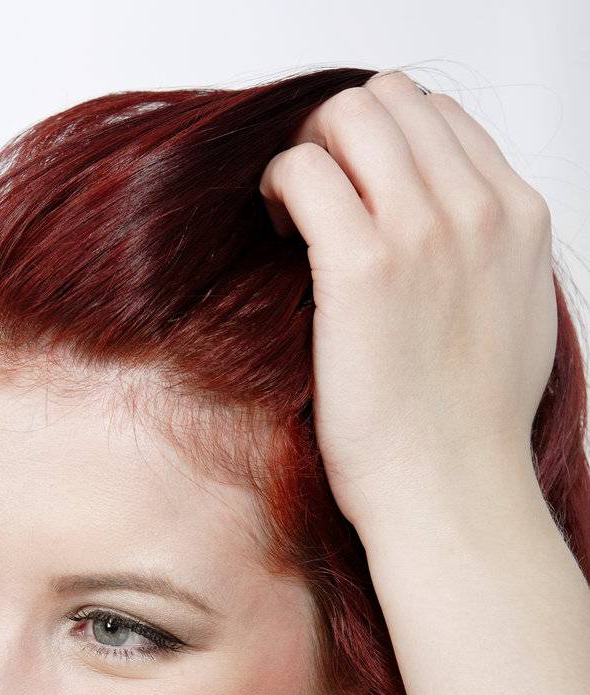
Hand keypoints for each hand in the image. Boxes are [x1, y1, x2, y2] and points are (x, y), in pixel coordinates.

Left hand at [258, 71, 557, 534]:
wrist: (451, 494)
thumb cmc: (466, 434)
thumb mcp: (512, 323)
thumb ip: (489, 261)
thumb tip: (447, 240)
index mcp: (519, 218)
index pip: (442, 118)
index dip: (384, 144)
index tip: (355, 192)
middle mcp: (477, 210)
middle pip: (392, 100)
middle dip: (339, 134)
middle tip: (313, 196)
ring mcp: (423, 232)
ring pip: (347, 115)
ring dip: (307, 150)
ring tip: (291, 213)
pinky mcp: (363, 267)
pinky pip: (303, 168)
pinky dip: (276, 183)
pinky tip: (275, 229)